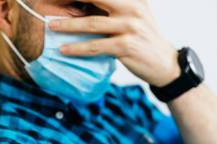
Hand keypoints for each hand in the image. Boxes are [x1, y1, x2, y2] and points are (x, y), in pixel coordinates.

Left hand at [49, 0, 179, 86]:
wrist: (165, 64)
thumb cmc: (144, 40)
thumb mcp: (135, 15)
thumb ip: (116, 7)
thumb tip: (87, 5)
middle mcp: (132, 7)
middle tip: (51, 1)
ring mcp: (130, 26)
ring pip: (92, 24)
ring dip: (68, 25)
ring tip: (52, 26)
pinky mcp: (126, 46)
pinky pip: (96, 46)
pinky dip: (78, 48)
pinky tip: (64, 49)